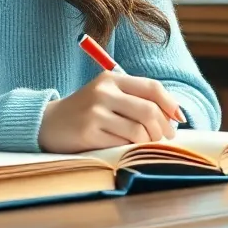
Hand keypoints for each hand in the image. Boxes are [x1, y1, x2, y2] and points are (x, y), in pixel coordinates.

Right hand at [38, 71, 184, 153]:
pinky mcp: (88, 133)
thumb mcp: (107, 95)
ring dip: (148, 141)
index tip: (179, 119)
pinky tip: (128, 148)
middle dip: (163, 128)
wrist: (48, 123)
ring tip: (146, 144)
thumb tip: (173, 116)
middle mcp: (103, 92)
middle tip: (166, 138)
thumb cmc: (87, 111)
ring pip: (138, 130)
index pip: (152, 87)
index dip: (171, 104)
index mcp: (111, 78)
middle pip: (149, 110)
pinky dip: (130, 148)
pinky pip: (122, 144)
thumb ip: (135, 99)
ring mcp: (95, 112)